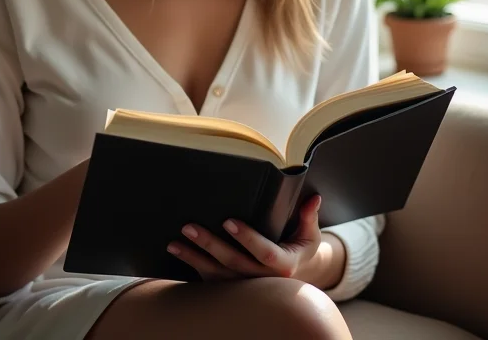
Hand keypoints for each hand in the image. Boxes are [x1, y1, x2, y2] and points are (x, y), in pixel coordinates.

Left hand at [167, 194, 322, 281]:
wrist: (295, 275)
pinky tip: (178, 255)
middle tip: (189, 227)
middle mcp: (262, 280)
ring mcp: (245, 286)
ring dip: (194, 259)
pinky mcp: (232, 288)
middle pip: (233, 263)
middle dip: (210, 245)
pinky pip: (211, 282)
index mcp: (284, 266)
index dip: (246, 238)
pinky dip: (193, 268)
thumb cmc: (299, 248)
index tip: (228, 221)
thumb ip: (308, 216)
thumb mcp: (310, 234)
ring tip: (174, 243)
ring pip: (217, 275)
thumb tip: (313, 198)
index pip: (264, 253)